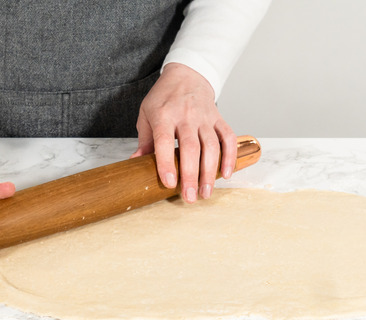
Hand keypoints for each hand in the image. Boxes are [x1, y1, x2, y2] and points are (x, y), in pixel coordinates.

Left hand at [132, 62, 236, 202]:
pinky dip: (230, 156)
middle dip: (191, 175)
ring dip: (210, 172)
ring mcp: (205, 117)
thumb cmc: (164, 98)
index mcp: (164, 115)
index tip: (169, 182)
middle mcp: (186, 116)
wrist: (187, 75)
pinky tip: (226, 173)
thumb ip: (144, 141)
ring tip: (206, 192)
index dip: (167, 163)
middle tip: (190, 197)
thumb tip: (135, 164)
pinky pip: (228, 138)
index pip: (164, 141)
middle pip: (191, 148)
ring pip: (211, 146)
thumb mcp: (146, 114)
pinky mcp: (219, 118)